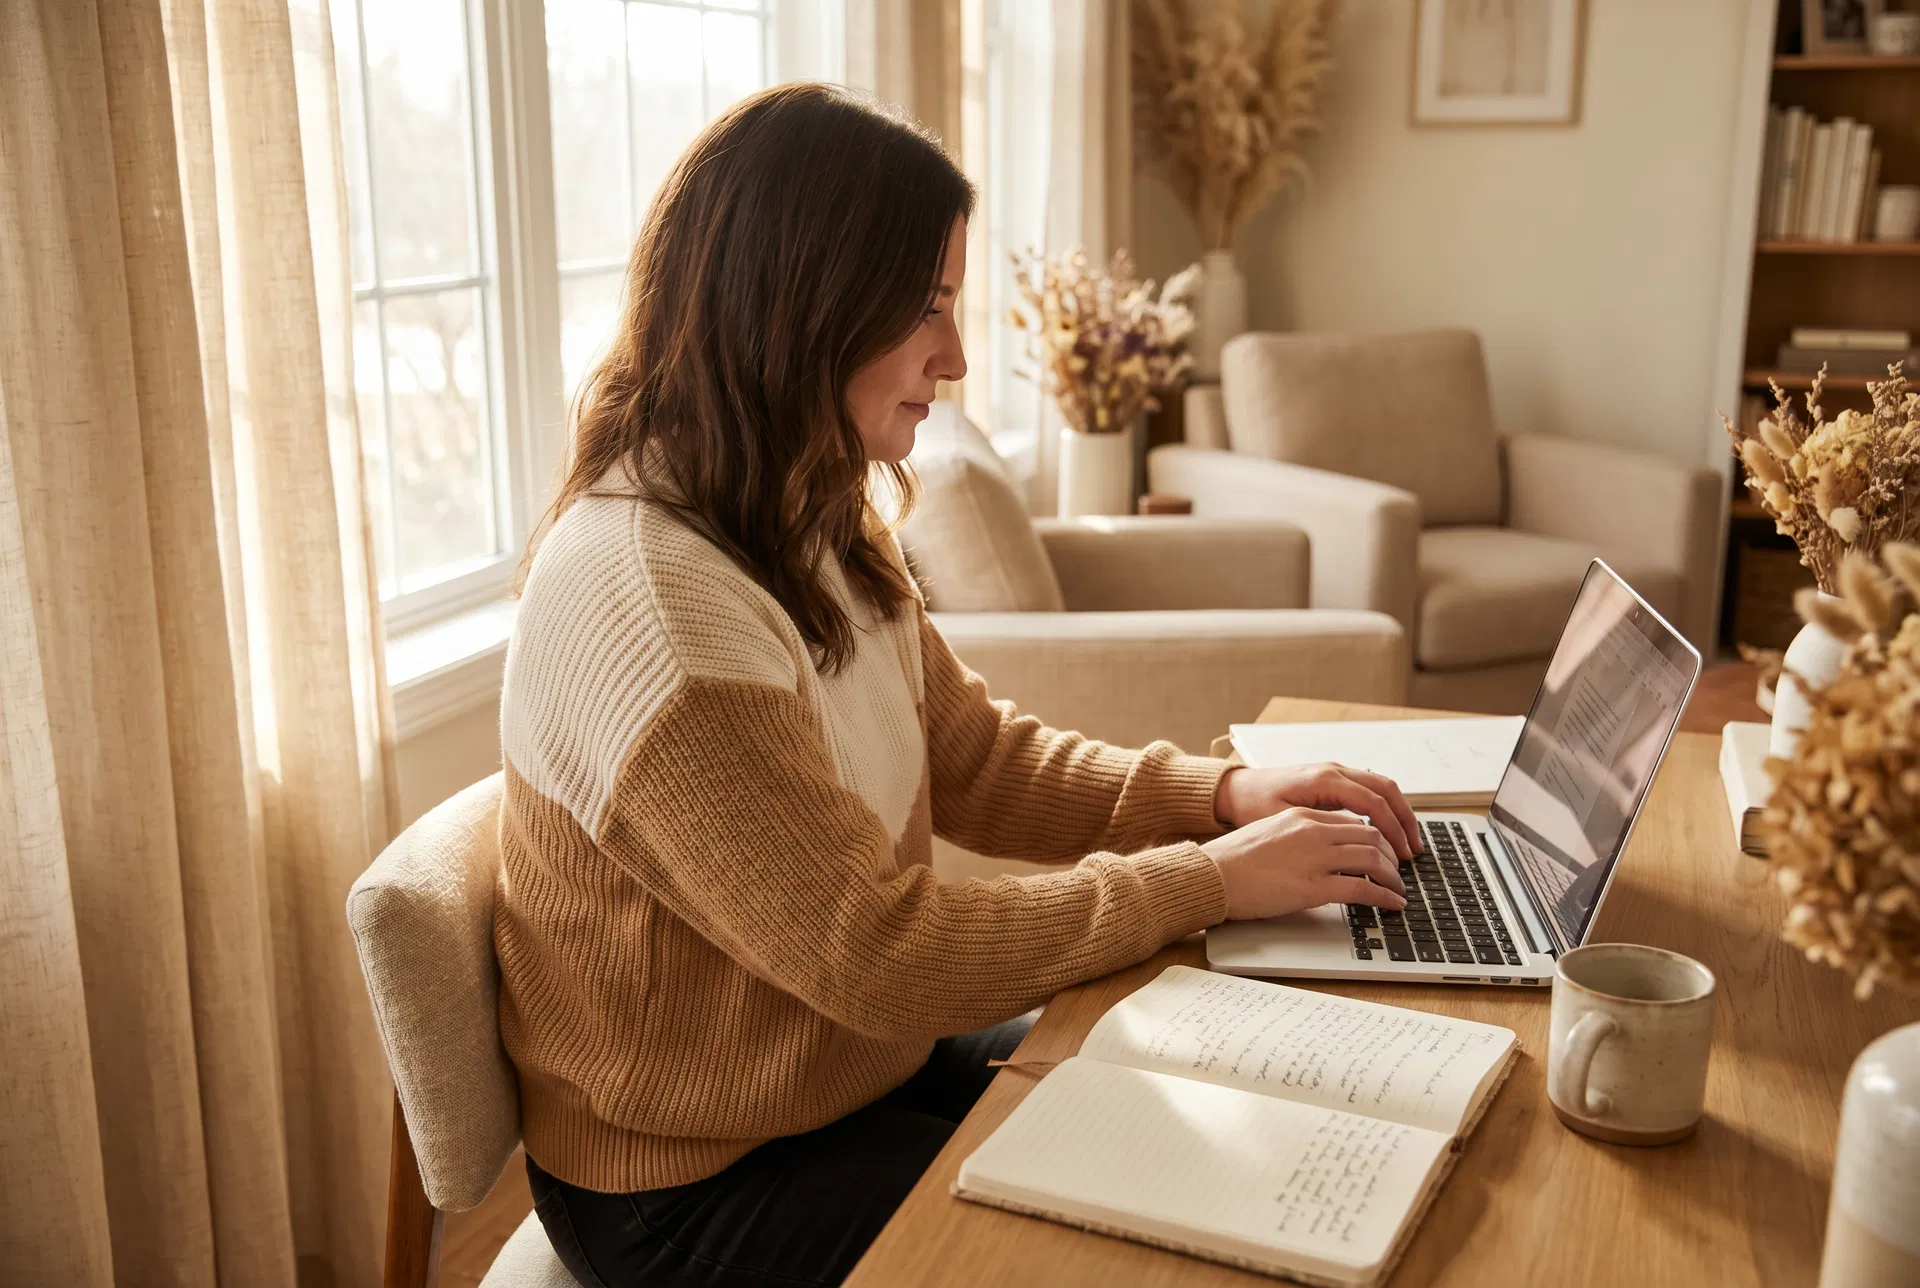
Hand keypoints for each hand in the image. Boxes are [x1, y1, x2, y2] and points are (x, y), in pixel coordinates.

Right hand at [1202, 807, 1408, 920]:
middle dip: (1390, 855)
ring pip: (1373, 859)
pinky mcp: (1313, 886)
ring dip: (1392, 877)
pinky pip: (1363, 889)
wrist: (1211, 875)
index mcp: (1301, 817)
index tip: (1382, 853)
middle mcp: (1312, 831)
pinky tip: (1392, 904)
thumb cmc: (1232, 861)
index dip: (1375, 839)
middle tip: (1397, 872)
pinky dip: (1384, 897)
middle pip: (1370, 835)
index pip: (1353, 822)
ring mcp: (1315, 857)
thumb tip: (1320, 852)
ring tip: (1398, 890)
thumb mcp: (1269, 834)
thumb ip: (1298, 836)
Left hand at [1213, 763, 1419, 860]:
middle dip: (1405, 820)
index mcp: (1324, 779)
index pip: (1373, 802)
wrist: (1234, 790)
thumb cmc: (1252, 805)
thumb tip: (1352, 850)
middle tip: (1414, 851)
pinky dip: (1384, 808)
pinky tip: (1387, 831)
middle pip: (1386, 789)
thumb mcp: (1283, 822)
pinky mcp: (1332, 780)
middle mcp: (1333, 770)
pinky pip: (1369, 789)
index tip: (1401, 854)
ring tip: (1407, 844)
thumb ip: (1319, 831)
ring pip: (1381, 786)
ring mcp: (1334, 772)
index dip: (1392, 829)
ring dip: (1398, 813)